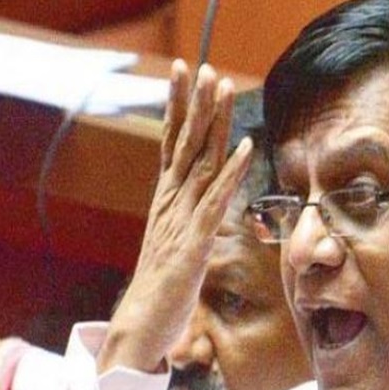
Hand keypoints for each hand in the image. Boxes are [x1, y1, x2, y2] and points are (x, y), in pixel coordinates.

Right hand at [96, 61, 252, 373]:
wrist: (143, 324)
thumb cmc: (163, 288)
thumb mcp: (178, 246)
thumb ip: (190, 222)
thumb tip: (204, 211)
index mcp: (167, 202)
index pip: (172, 146)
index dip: (179, 110)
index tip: (185, 77)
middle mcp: (171, 203)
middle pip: (183, 144)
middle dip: (194, 104)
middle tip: (201, 65)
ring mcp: (181, 219)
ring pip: (199, 161)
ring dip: (213, 124)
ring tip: (222, 87)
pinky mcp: (194, 240)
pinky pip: (216, 199)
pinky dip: (230, 172)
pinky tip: (245, 147)